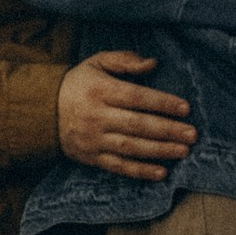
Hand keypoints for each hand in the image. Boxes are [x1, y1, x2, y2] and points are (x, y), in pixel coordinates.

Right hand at [57, 51, 194, 180]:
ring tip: (183, 151)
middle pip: (137, 125)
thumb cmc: (78, 84)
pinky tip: (161, 173)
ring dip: (160, 151)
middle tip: (192, 134)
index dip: (162, 103)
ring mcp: (94, 139)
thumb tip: (153, 63)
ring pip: (131, 148)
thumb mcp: (96, 63)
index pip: (137, 98)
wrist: (43, 111)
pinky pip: (119, 167)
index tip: (185, 108)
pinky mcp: (92, 157)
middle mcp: (98, 116)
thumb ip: (124, 60)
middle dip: (167, 130)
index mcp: (101, 90)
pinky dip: (140, 171)